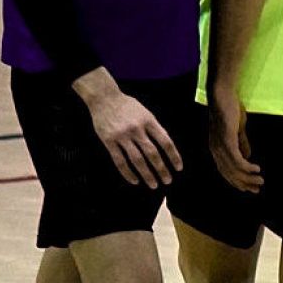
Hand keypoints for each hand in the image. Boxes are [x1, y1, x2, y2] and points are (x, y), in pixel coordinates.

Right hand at [73, 67, 180, 187]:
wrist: (103, 97)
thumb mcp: (144, 111)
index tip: (178, 168)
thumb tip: (165, 147)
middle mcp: (136, 128)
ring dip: (147, 174)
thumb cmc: (126, 105)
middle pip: (152, 153)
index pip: (165, 141)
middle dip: (161, 169)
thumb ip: (153, 127)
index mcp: (148, 120)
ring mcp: (122, 135)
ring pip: (137, 160)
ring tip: (153, 184)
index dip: (174, 156)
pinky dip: (128, 173)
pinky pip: (120, 161)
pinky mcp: (109, 141)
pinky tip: (135, 180)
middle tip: (167, 180)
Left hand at [208, 85, 261, 192]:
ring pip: (234, 169)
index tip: (250, 188)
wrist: (223, 94)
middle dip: (244, 184)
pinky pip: (237, 160)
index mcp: (216, 148)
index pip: (226, 171)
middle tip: (257, 189)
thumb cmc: (230, 109)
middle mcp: (216, 150)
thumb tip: (248, 157)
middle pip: (229, 174)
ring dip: (248, 178)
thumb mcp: (237, 129)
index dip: (238, 181)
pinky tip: (256, 168)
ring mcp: (220, 146)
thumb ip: (241, 143)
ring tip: (260, 180)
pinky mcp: (227, 140)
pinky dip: (247, 167)